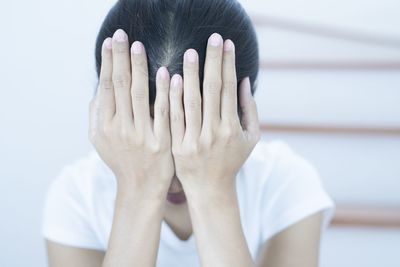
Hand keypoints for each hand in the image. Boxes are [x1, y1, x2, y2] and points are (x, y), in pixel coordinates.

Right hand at [89, 29, 173, 191]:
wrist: (141, 187)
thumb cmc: (121, 159)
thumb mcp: (100, 140)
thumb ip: (96, 114)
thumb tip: (98, 88)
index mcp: (105, 126)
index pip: (107, 88)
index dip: (108, 64)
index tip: (110, 43)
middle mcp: (121, 129)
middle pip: (121, 87)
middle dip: (121, 58)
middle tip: (122, 35)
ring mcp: (142, 136)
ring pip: (140, 96)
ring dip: (139, 68)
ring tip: (138, 47)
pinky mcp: (162, 142)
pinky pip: (163, 113)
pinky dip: (164, 93)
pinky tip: (166, 73)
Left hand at [169, 33, 260, 190]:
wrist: (210, 189)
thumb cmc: (232, 160)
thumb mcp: (251, 138)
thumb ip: (251, 110)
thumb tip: (245, 81)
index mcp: (233, 128)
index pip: (229, 89)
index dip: (228, 65)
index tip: (227, 44)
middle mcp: (215, 132)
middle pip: (212, 90)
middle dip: (213, 62)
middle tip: (211, 38)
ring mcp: (195, 139)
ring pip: (192, 101)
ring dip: (191, 75)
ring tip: (190, 52)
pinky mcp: (178, 145)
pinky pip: (174, 117)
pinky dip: (173, 97)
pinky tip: (172, 77)